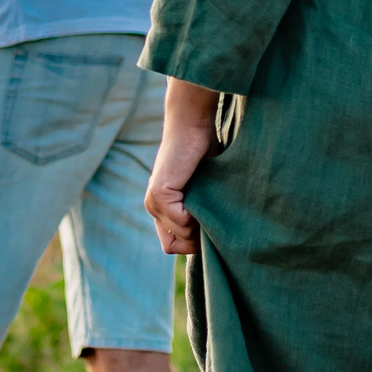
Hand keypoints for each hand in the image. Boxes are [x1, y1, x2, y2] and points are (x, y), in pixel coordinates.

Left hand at [145, 79, 221, 255]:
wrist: (193, 125)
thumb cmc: (204, 152)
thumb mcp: (204, 190)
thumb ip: (202, 211)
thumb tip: (218, 237)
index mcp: (161, 208)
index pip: (171, 245)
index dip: (192, 242)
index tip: (210, 225)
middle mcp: (153, 207)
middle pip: (174, 246)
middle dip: (196, 239)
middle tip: (212, 215)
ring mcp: (153, 203)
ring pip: (180, 236)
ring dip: (200, 225)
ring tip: (209, 201)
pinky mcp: (160, 195)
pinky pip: (183, 222)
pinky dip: (197, 215)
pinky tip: (202, 194)